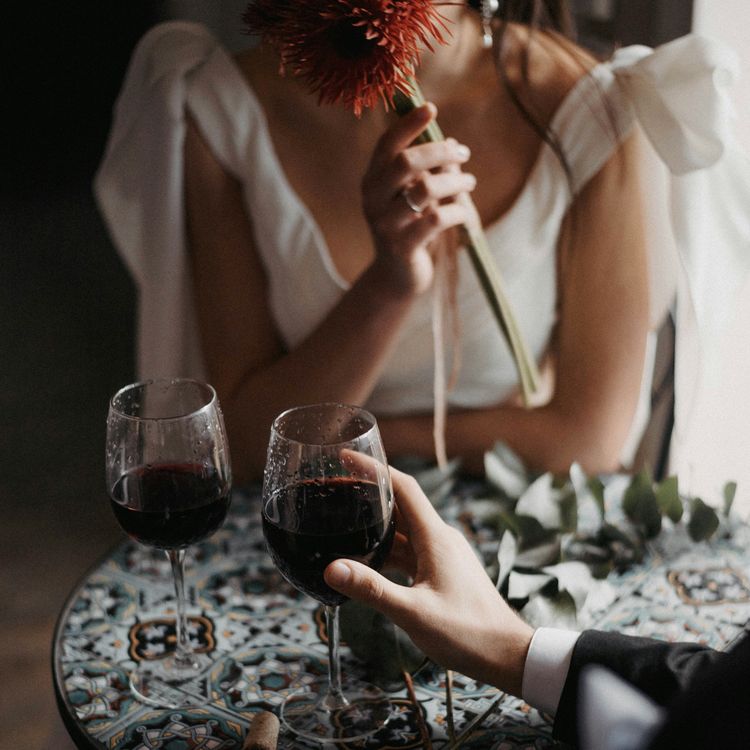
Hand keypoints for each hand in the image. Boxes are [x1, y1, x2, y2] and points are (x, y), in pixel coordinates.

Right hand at [324, 466, 533, 695]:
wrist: (507, 655)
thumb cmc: (467, 632)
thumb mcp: (413, 612)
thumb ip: (372, 589)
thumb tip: (331, 568)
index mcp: (435, 536)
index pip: (403, 487)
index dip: (375, 468)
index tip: (347, 457)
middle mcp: (439, 538)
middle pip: (400, 505)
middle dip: (368, 495)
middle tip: (334, 491)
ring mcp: (442, 554)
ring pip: (403, 530)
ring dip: (375, 525)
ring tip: (341, 523)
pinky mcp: (442, 571)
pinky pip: (409, 551)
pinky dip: (386, 550)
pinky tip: (365, 561)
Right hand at [361, 103, 476, 295]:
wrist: (397, 277)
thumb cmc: (410, 228)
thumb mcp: (413, 196)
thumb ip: (427, 171)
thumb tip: (453, 145)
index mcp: (372, 181)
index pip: (386, 145)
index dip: (408, 124)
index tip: (431, 108)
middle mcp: (373, 200)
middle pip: (406, 162)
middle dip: (439, 152)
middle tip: (463, 153)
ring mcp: (385, 225)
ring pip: (426, 189)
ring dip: (455, 181)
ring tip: (470, 183)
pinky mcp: (402, 247)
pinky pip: (437, 219)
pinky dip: (457, 211)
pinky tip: (464, 213)